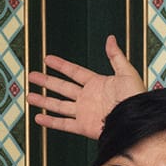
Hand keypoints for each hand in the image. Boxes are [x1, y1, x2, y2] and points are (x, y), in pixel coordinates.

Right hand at [24, 35, 143, 139]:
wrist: (135, 119)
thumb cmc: (136, 98)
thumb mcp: (127, 73)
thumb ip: (116, 56)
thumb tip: (110, 39)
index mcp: (97, 84)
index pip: (74, 72)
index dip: (60, 65)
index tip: (47, 59)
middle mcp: (88, 98)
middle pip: (62, 87)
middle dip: (46, 81)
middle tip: (32, 76)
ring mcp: (84, 112)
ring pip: (58, 105)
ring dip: (44, 101)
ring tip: (30, 96)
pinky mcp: (83, 126)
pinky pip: (63, 124)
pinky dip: (50, 122)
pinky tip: (38, 118)